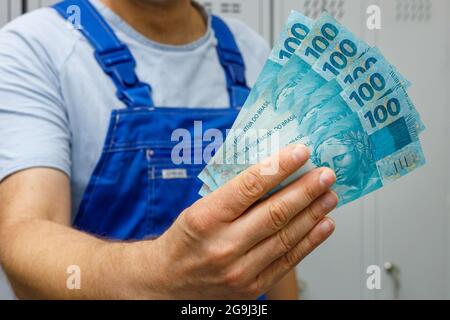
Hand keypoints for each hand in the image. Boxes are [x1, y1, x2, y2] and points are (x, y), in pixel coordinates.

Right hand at [148, 144, 337, 298]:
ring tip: (329, 195)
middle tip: (326, 174)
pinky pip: (287, 261)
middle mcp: (223, 245)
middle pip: (275, 212)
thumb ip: (232, 194)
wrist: (168, 282)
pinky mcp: (252, 287)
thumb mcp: (198, 210)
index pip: (249, 186)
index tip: (300, 152)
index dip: (279, 167)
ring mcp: (239, 270)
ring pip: (286, 236)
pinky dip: (309, 241)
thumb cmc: (184, 241)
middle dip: (306, 190)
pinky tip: (323, 224)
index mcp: (205, 218)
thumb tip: (273, 172)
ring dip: (313, 213)